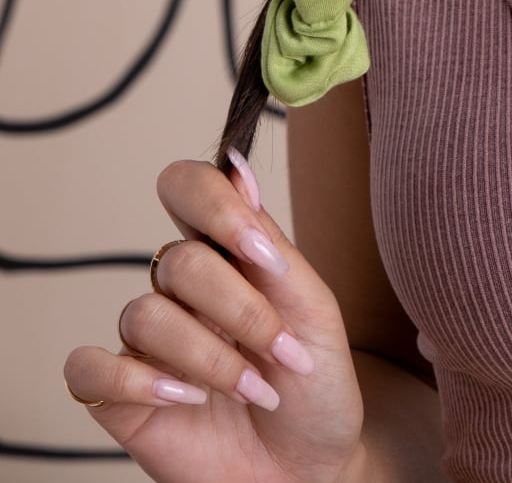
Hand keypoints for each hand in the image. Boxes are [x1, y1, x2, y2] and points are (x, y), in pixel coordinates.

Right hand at [62, 154, 364, 482]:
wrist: (311, 470)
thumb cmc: (314, 387)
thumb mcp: (312, 309)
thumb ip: (270, 242)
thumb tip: (237, 167)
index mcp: (224, 254)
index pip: (187, 188)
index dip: (216, 208)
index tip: (264, 256)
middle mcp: (179, 292)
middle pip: (177, 262)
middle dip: (238, 310)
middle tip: (280, 352)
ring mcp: (148, 344)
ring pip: (144, 315)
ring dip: (209, 358)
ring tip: (250, 390)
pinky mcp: (120, 397)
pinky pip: (90, 367)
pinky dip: (139, 381)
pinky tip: (187, 399)